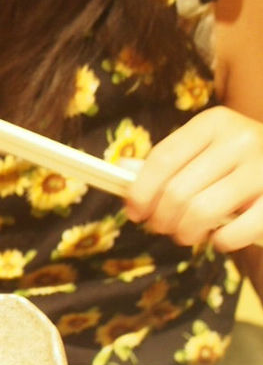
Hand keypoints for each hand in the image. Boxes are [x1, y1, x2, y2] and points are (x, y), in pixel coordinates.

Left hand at [125, 106, 262, 251]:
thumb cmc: (242, 161)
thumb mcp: (209, 148)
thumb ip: (172, 160)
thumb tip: (123, 170)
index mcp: (215, 122)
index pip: (163, 158)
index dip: (141, 190)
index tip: (134, 212)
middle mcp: (240, 139)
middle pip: (178, 189)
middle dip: (161, 217)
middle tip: (161, 228)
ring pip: (202, 211)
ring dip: (185, 232)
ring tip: (186, 235)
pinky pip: (238, 230)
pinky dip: (222, 241)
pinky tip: (219, 240)